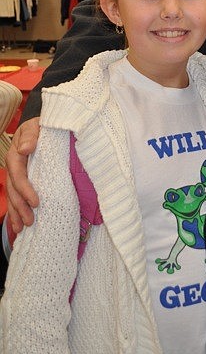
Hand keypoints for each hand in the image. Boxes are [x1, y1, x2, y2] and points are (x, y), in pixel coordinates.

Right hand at [6, 117, 40, 231]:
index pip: (18, 175)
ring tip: (22, 228)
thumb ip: (31, 135)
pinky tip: (19, 224)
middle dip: (20, 207)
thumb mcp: (37, 126)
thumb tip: (24, 149)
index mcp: (16, 154)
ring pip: (13, 196)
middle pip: (14, 190)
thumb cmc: (42, 125)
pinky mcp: (24, 178)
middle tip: (30, 221)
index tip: (36, 203)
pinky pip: (17, 196)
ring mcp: (17, 173)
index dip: (25, 190)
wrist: (44, 125)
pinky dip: (17, 210)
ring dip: (16, 213)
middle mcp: (14, 165)